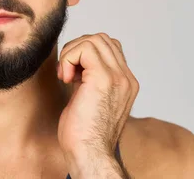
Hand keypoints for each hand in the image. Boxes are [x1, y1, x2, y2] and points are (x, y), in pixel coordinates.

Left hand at [57, 33, 138, 176]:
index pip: (109, 47)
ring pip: (94, 39)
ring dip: (72, 53)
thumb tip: (75, 62)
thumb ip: (90, 79)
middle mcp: (126, 78)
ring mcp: (118, 77)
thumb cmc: (84, 134)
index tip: (74, 75)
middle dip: (77, 49)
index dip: (86, 54)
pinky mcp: (104, 78)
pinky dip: (69, 58)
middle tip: (68, 73)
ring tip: (67, 76)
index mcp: (126, 83)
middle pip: (101, 39)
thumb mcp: (90, 99)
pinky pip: (85, 48)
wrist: (89, 154)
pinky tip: (66, 79)